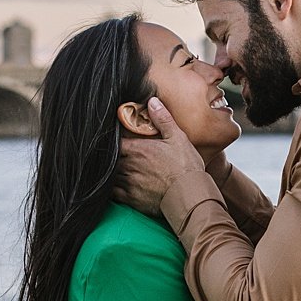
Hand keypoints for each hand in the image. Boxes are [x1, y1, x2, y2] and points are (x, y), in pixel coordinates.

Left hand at [117, 95, 212, 215]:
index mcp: (139, 149)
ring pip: (111, 175)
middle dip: (112, 155)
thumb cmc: (185, 166)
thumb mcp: (178, 137)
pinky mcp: (131, 199)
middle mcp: (130, 166)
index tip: (117, 138)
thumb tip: (152, 101)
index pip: (116, 141)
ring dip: (112, 171)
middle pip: (111, 159)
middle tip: (118, 153)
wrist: (189, 196)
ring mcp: (129, 183)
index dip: (114, 139)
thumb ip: (162, 119)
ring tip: (116, 168)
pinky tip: (116, 185)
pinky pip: (113, 193)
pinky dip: (112, 188)